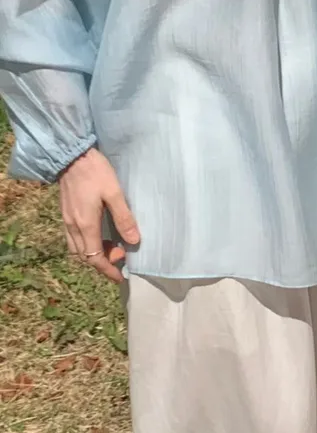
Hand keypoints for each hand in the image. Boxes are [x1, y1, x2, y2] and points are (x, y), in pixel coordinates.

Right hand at [59, 149, 139, 282]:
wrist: (71, 155)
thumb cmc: (95, 172)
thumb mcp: (114, 193)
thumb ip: (124, 218)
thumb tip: (134, 241)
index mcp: (86, 225)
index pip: (95, 258)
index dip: (108, 270)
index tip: (120, 276)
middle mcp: (73, 227)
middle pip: (85, 256)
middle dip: (102, 263)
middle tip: (121, 258)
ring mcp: (67, 220)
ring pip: (77, 248)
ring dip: (93, 254)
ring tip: (112, 248)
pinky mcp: (66, 213)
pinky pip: (73, 238)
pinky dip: (86, 244)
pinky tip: (98, 235)